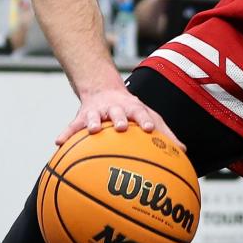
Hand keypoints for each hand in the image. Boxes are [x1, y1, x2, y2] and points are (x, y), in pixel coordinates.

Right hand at [57, 84, 184, 149]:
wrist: (104, 89)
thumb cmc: (132, 111)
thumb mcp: (149, 117)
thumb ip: (166, 135)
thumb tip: (185, 153)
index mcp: (133, 109)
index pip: (142, 113)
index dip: (145, 120)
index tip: (149, 130)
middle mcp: (116, 108)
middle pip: (118, 112)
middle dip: (120, 118)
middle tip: (122, 127)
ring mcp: (98, 112)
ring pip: (95, 116)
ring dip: (93, 123)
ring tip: (91, 131)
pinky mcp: (82, 116)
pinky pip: (72, 127)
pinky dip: (65, 134)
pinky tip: (58, 143)